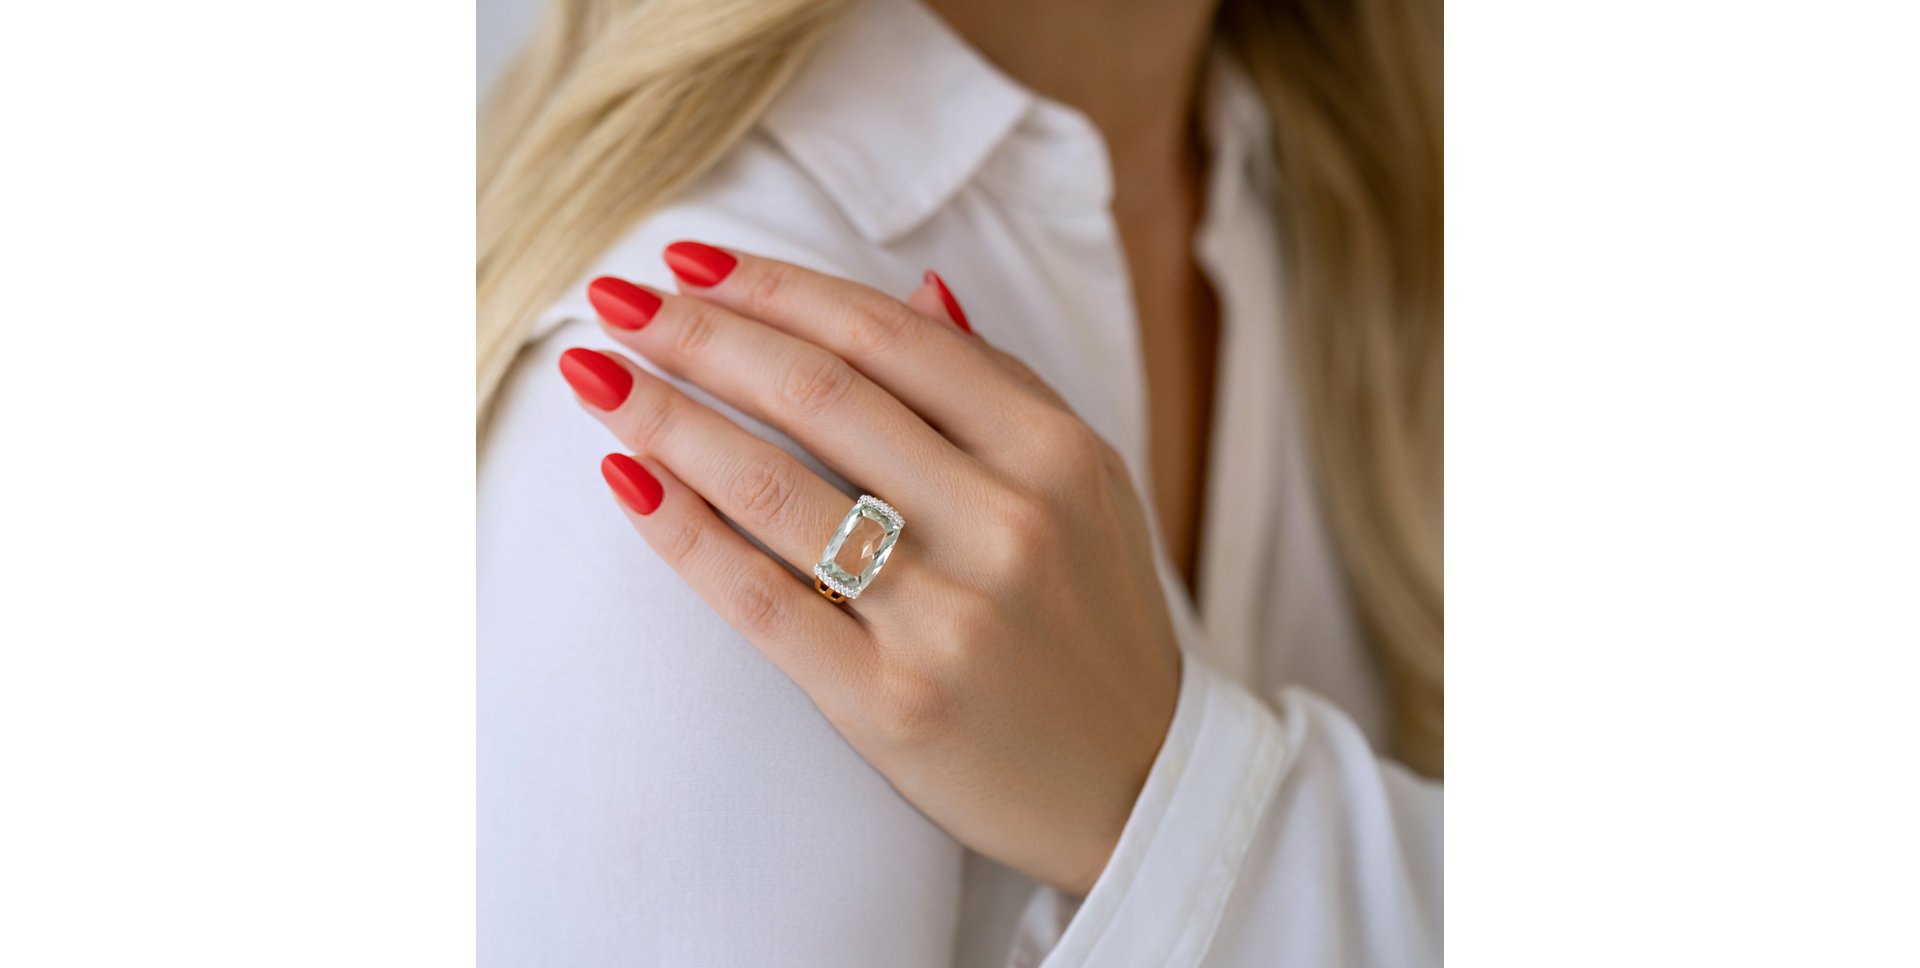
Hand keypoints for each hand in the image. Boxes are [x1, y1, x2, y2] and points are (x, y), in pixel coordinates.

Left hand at [559, 242, 1181, 893]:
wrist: (1136, 786)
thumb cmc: (1095, 623)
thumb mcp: (1088, 489)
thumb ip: (1004, 388)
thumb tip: (916, 290)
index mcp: (1054, 453)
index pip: (886, 338)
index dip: (774, 287)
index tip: (688, 258)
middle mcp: (1006, 523)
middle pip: (819, 395)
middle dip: (699, 334)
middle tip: (615, 302)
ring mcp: (948, 617)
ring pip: (774, 488)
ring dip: (665, 418)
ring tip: (594, 377)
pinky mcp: (889, 702)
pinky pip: (759, 599)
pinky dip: (683, 531)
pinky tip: (627, 480)